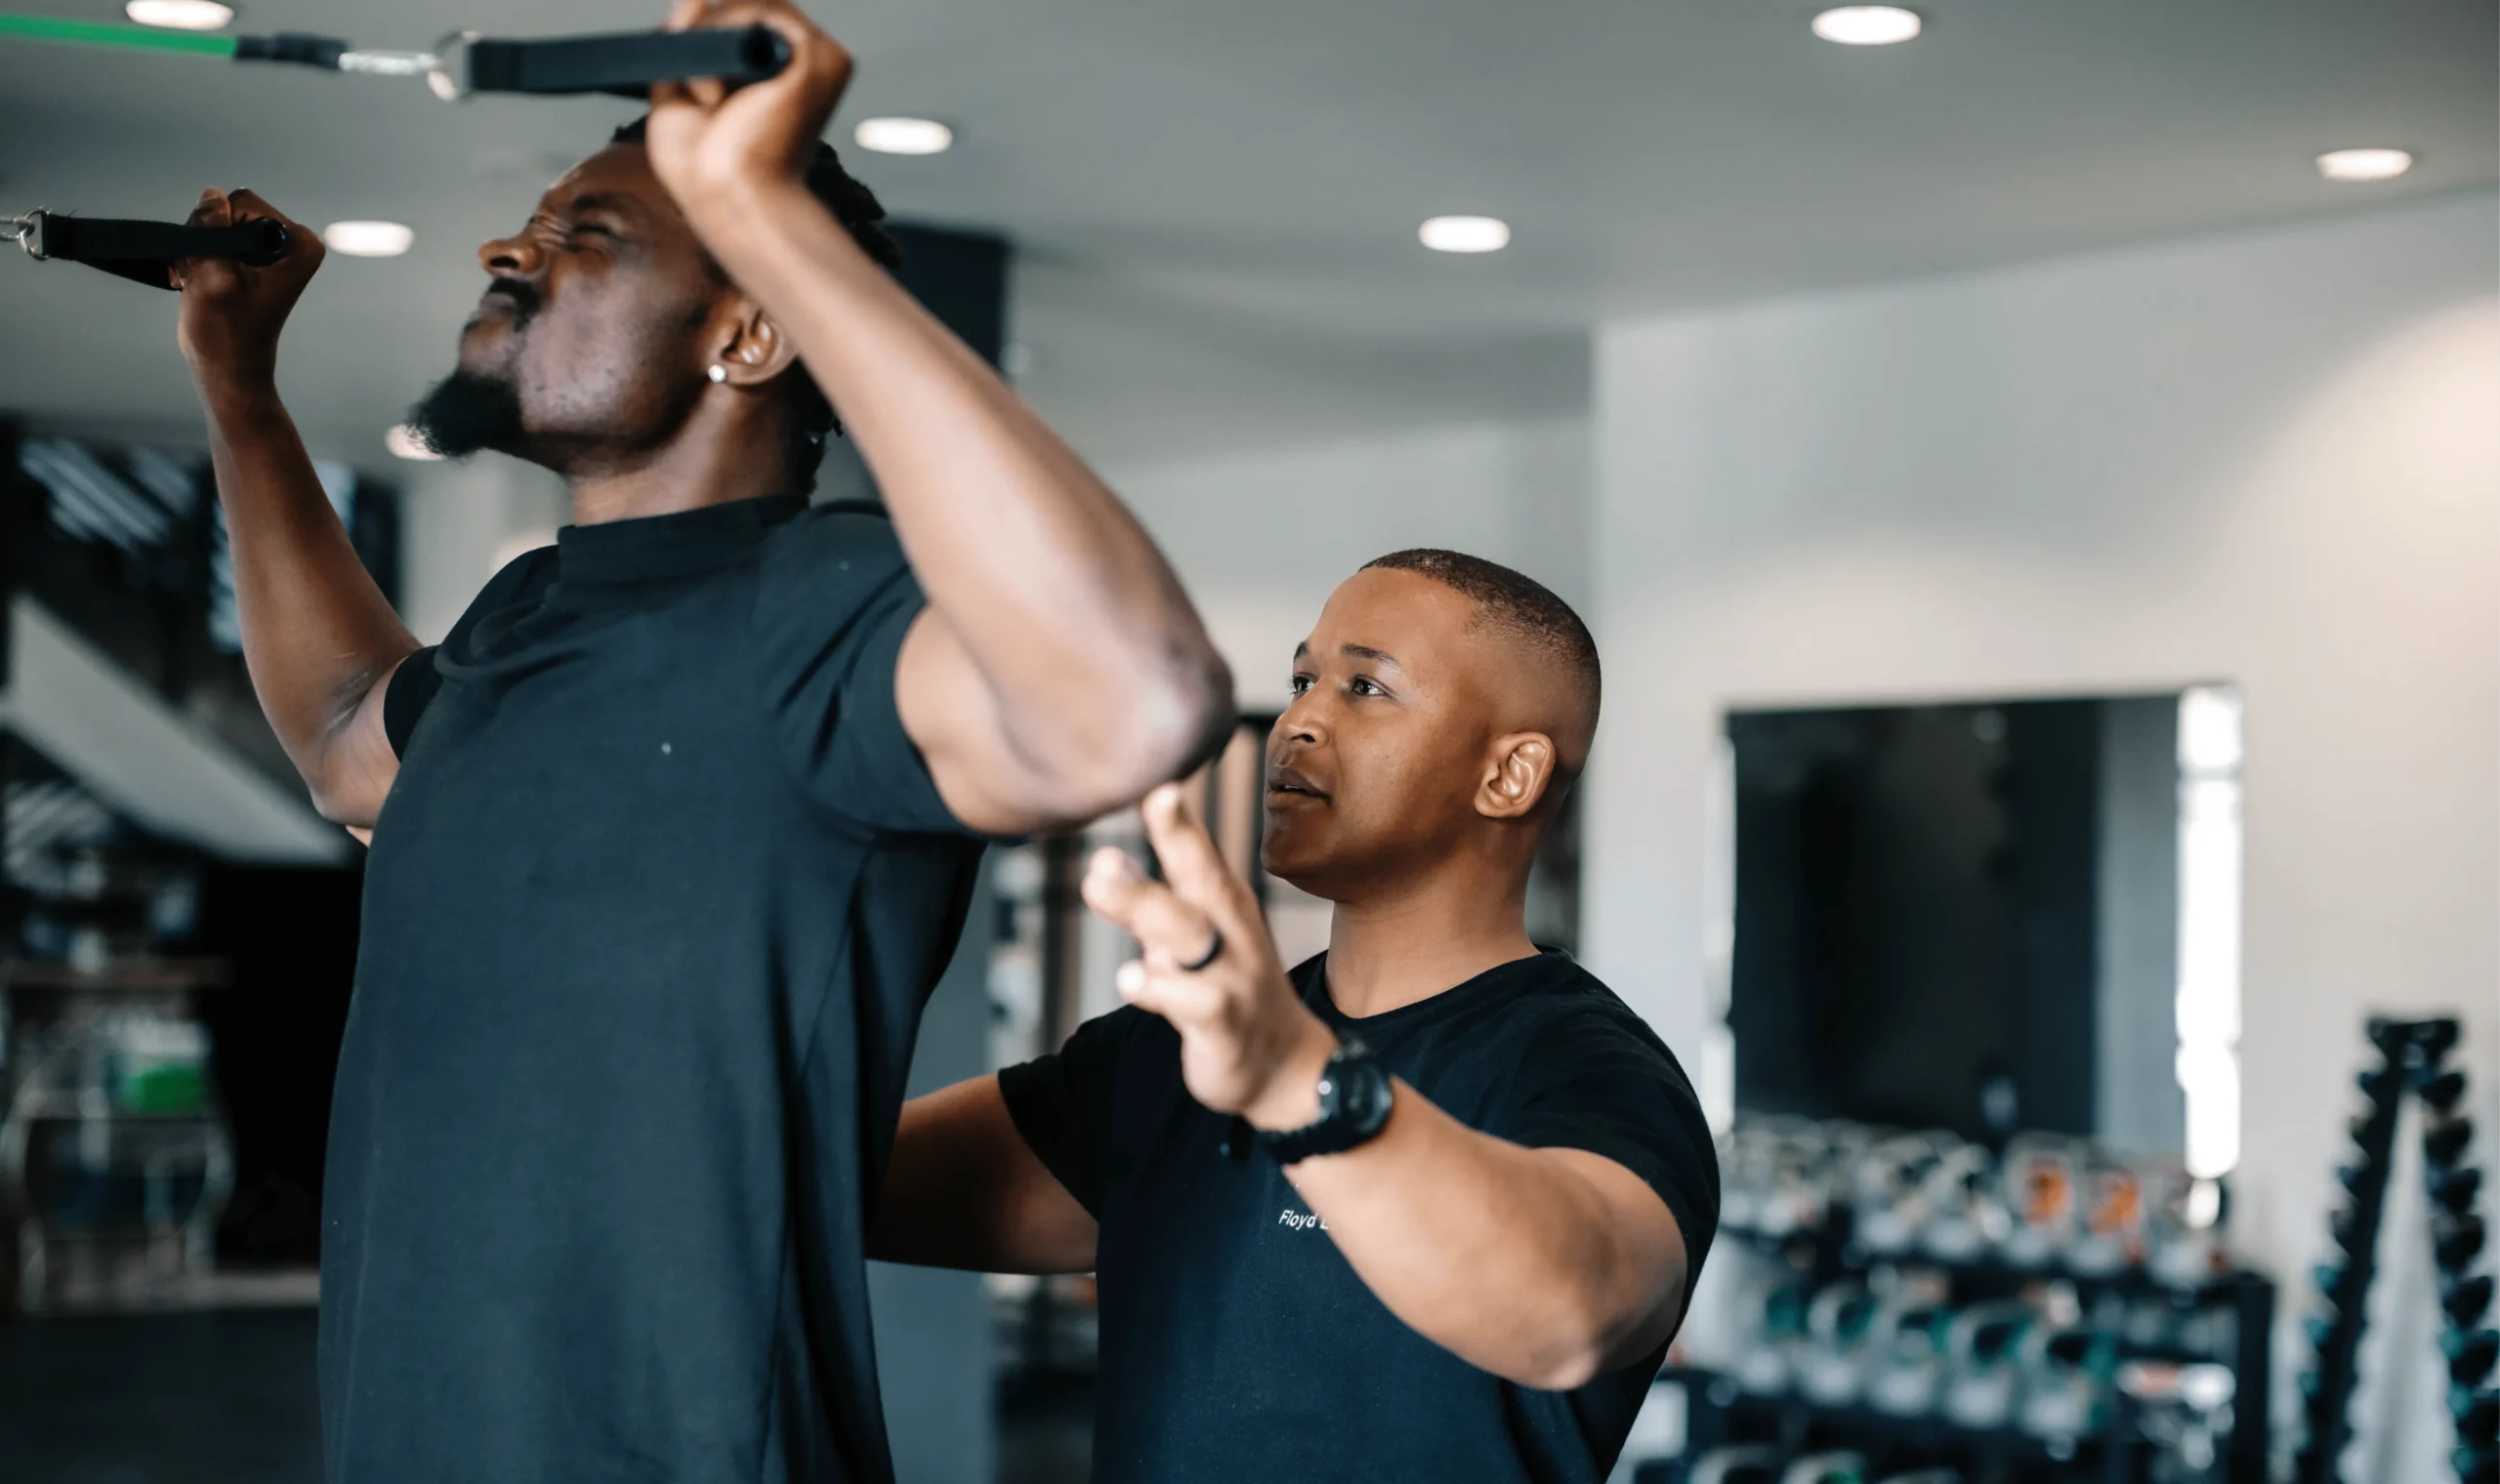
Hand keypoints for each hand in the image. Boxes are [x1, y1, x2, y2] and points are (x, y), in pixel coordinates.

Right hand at [172, 188, 322, 389]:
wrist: (226, 367)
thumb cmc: (225, 332)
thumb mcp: (214, 276)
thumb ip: (213, 231)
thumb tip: (212, 194)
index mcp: (299, 244)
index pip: (242, 202)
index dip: (218, 229)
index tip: (219, 267)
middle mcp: (292, 241)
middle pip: (229, 208)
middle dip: (208, 239)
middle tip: (206, 277)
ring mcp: (272, 249)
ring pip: (215, 222)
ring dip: (199, 250)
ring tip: (202, 283)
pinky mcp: (253, 258)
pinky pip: (213, 237)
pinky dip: (199, 256)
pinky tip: (198, 281)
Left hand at [644, 0, 853, 237]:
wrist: (732, 203)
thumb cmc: (710, 172)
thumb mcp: (678, 95)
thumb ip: (684, 46)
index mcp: (784, 73)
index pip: (745, 19)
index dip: (705, 29)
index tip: (680, 63)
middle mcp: (808, 61)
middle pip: (749, 6)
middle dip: (704, 31)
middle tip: (690, 88)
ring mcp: (818, 57)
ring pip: (749, 5)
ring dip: (708, 39)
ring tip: (704, 99)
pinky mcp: (817, 58)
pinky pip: (758, 11)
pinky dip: (722, 37)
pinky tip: (712, 90)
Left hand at [1082, 784, 1339, 1130]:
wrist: (1285, 1065)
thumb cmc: (1230, 987)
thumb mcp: (1197, 937)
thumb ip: (1152, 901)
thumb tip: (1105, 859)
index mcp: (1222, 905)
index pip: (1199, 855)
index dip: (1178, 822)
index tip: (1158, 788)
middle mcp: (1230, 933)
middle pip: (1199, 883)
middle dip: (1167, 847)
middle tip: (1114, 831)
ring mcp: (1230, 977)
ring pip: (1187, 936)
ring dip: (1142, 906)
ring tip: (1097, 883)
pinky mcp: (1223, 1026)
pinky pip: (1193, 1003)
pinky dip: (1161, 988)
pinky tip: (1129, 977)